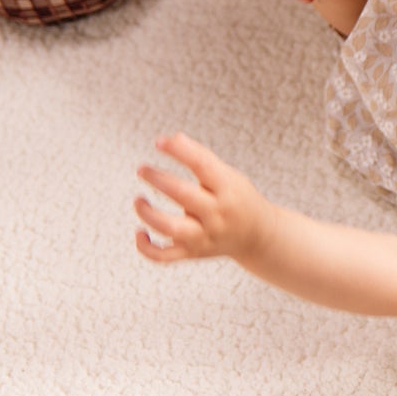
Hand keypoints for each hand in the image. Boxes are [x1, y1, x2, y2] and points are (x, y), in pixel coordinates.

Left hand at [135, 133, 273, 262]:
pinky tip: (139, 233)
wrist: (257, 236)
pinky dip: (146, 248)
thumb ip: (201, 158)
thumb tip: (170, 139)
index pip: (202, 165)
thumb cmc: (237, 198)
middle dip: (158, 179)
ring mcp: (204, 237)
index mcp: (228, 190)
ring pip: (170, 228)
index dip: (179, 150)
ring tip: (138, 200)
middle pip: (183, 195)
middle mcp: (217, 215)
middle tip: (142, 169)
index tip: (160, 142)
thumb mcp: (229, 175)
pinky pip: (164, 256)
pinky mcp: (193, 253)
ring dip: (148, 213)